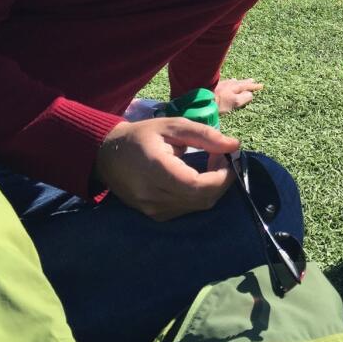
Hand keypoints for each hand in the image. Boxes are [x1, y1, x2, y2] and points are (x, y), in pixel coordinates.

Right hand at [95, 117, 237, 220]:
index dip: (222, 176)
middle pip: (202, 199)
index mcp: (156, 170)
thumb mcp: (173, 126)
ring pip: (198, 206)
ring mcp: (153, 210)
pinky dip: (200, 194)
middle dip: (222, 180)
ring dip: (212, 186)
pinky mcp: (155, 215)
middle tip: (222, 157)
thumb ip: (205, 135)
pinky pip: (187, 209)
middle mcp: (154, 196)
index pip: (198, 186)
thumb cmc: (141, 136)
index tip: (228, 157)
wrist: (107, 156)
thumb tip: (234, 145)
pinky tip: (197, 176)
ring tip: (210, 163)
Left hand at [214, 78, 263, 113]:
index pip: (247, 86)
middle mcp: (228, 84)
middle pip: (239, 82)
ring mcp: (220, 85)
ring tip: (239, 81)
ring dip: (237, 82)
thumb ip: (244, 98)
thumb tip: (250, 94)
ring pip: (231, 82)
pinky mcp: (212, 87)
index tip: (261, 86)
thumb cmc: (218, 102)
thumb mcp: (234, 102)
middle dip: (246, 82)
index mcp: (235, 87)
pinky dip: (228, 83)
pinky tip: (225, 84)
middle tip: (253, 81)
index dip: (254, 87)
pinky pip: (224, 83)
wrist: (200, 99)